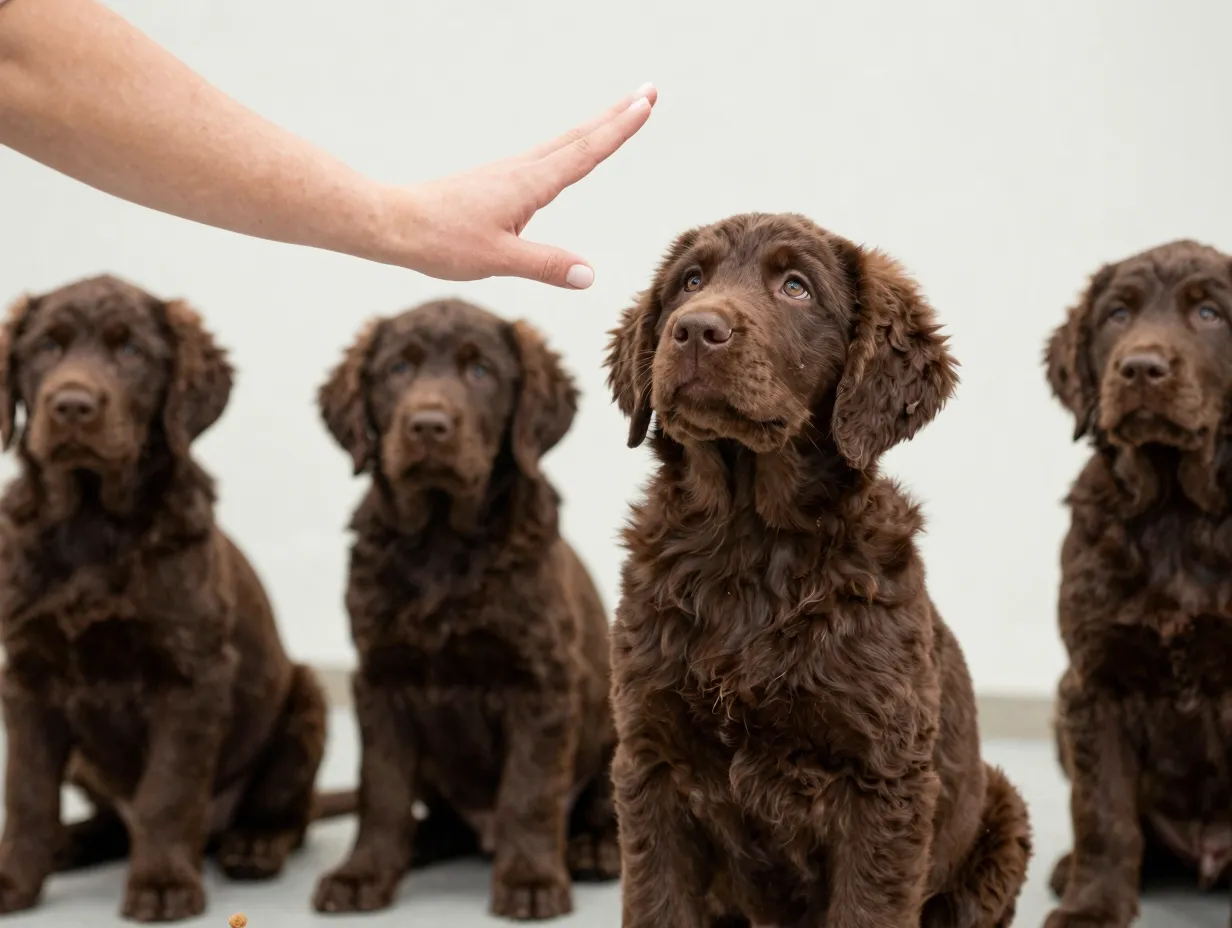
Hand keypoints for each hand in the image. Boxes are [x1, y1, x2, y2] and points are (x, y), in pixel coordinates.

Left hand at [384, 84, 656, 288]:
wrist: (395, 224)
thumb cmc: (442, 241)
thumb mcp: (498, 260)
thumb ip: (546, 265)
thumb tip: (590, 275)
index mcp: (528, 184)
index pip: (584, 153)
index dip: (618, 130)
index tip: (645, 105)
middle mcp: (521, 170)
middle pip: (579, 137)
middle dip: (616, 115)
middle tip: (648, 91)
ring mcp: (508, 173)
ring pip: (562, 143)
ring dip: (595, 127)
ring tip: (620, 113)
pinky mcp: (496, 182)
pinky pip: (545, 157)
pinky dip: (569, 146)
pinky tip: (567, 155)